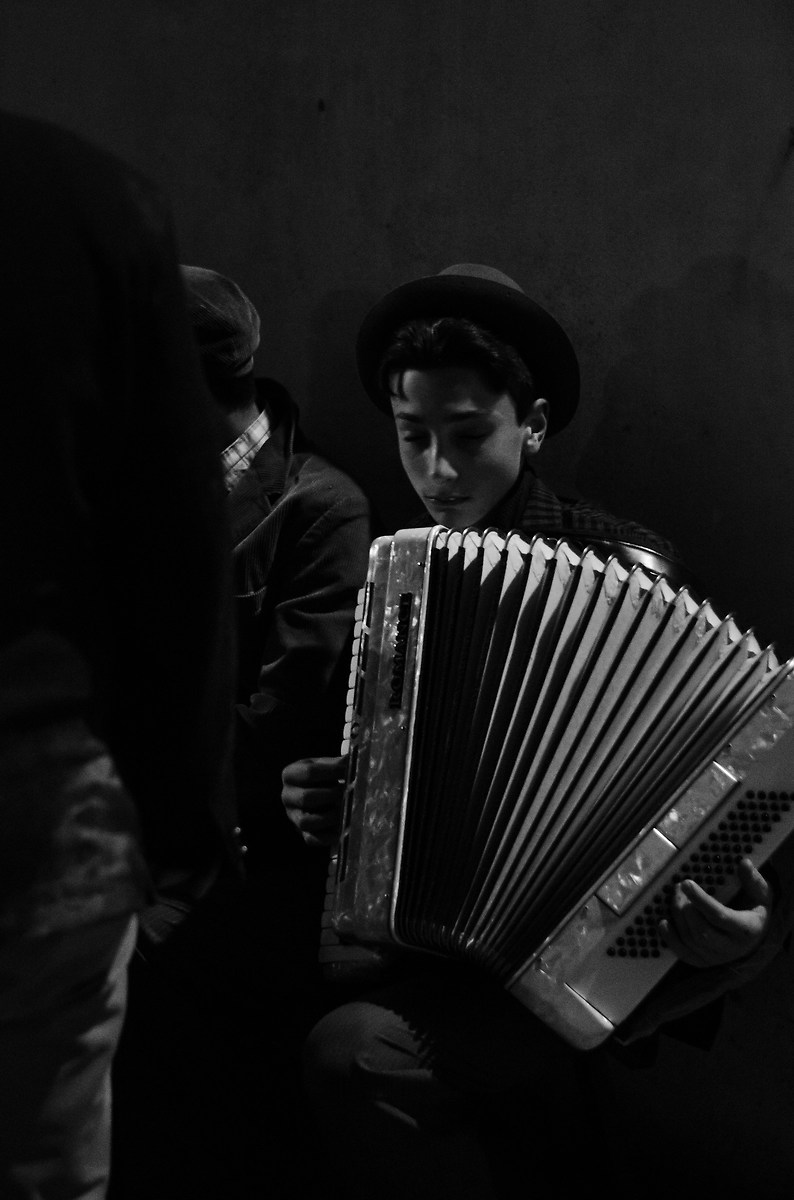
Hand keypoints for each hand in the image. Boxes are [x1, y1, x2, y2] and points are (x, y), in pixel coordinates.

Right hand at [281, 755, 345, 847]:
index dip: (332, 771)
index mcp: (290, 774)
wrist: (315, 792)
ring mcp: (292, 816)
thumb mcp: (325, 765)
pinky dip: (328, 837)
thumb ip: (337, 764)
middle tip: (348, 792)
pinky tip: (342, 828)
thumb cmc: (322, 777)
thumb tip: (354, 759)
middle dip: (331, 795)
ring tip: (345, 809)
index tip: (350, 770)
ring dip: (329, 817)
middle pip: (306, 798)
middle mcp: (287, 796)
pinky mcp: (302, 833)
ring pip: (305, 822)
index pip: (310, 772)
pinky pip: (312, 839)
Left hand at [657, 857, 771, 967]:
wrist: (756, 938)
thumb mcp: (761, 895)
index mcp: (747, 929)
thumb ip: (753, 880)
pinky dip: (671, 939)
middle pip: (702, 931)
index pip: (720, 916)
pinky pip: (684, 953)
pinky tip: (664, 922)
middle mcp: (732, 948)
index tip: (686, 883)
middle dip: (685, 908)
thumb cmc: (755, 911)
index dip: (701, 900)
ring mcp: (716, 958)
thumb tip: (744, 863)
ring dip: (677, 917)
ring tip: (675, 897)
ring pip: (690, 940)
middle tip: (678, 887)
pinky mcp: (704, 962)